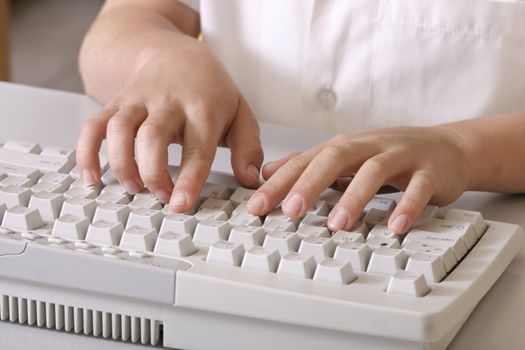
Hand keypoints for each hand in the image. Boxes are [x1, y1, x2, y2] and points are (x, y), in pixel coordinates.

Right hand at [76, 36, 262, 210]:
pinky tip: (92, 177)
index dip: (188, 178)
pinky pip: (94, 126)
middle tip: (160, 197)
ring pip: (120, 129)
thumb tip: (251, 180)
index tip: (181, 204)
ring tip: (133, 189)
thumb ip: (248, 148)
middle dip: (153, 172)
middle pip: (152, 137)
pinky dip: (87, 152)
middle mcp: (168, 103)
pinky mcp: (116, 104)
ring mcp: (138, 102)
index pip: (197, 147)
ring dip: (121, 163)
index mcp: (203, 108)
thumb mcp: (239, 113)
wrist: (174, 54)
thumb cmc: (208, 90)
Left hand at [246, 126, 470, 233]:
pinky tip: (395, 227)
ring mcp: (401, 155)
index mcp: (345, 145)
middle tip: (291, 210)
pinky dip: (407, 206)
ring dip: (354, 197)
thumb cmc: (391, 155)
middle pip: (335, 157)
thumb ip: (309, 164)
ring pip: (374, 171)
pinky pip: (418, 188)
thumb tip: (268, 172)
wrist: (448, 148)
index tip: (256, 206)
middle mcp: (369, 146)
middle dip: (310, 183)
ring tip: (337, 224)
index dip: (280, 182)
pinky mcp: (430, 171)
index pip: (306, 160)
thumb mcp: (346, 156)